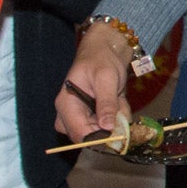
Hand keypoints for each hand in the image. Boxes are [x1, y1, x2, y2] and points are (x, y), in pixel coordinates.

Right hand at [56, 23, 136, 140]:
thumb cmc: (102, 59)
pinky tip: (118, 100)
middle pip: (88, 137)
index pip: (78, 133)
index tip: (118, 132)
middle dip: (109, 128)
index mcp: (66, 104)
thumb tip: (107, 127)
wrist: (106, 50)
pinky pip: (106, 126)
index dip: (99, 138)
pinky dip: (118, 117)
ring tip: (118, 99)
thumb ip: (107, 102)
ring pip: (100, 132)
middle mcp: (69, 114)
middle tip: (120, 109)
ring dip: (115, 121)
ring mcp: (80, 116)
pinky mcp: (91, 116)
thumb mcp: (106, 78)